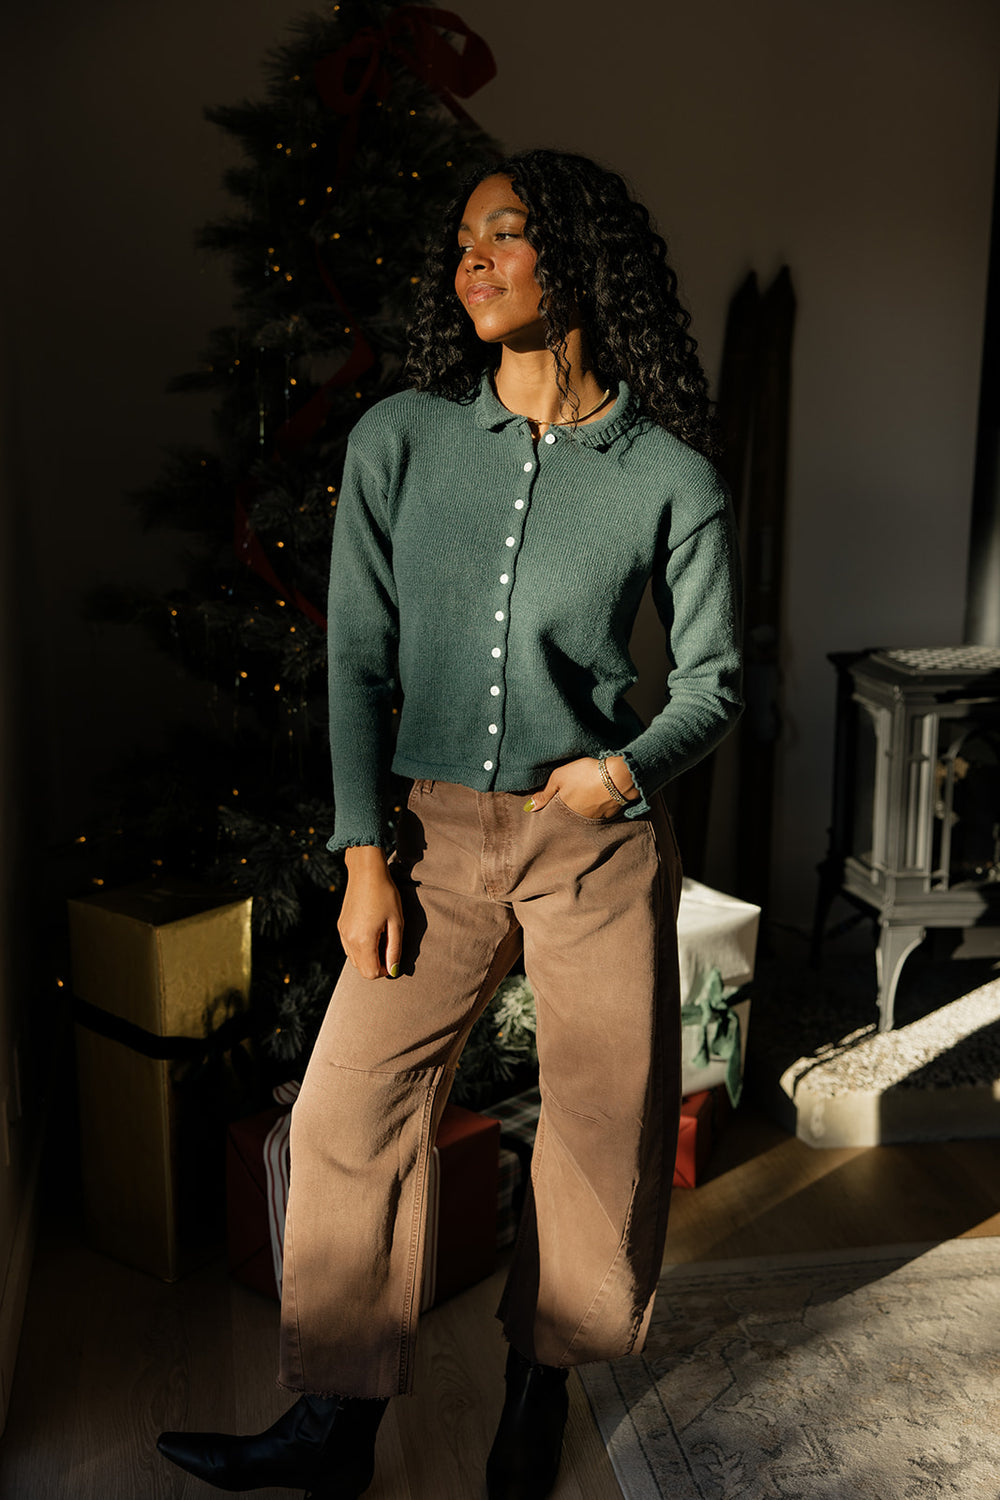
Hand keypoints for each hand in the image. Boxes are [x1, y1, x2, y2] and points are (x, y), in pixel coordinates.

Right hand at [338, 847, 403, 979]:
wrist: (366, 872)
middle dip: (377, 964)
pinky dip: (360, 948)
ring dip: (368, 956)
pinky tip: (371, 931)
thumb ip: (394, 949)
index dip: (385, 970)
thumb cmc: (385, 895)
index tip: (393, 955)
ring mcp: (342, 933)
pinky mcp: (341, 926)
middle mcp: (349, 939)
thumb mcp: (397, 922)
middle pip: (361, 969)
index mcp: (363, 940)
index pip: (371, 973)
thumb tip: (393, 970)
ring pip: (354, 960)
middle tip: (388, 944)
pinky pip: (349, 948)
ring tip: (380, 936)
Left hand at [524, 755, 637, 819]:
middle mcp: (580, 819)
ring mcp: (596, 818)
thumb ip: (544, 794)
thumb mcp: (559, 778)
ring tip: (586, 795)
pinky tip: (599, 797)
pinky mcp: (611, 814)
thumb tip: (528, 808)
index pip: (554, 815)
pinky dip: (598, 806)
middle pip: (570, 816)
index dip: (553, 809)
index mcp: (565, 811)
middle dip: (569, 810)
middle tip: (572, 798)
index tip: (553, 805)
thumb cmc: (585, 774)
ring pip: (585, 815)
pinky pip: (600, 813)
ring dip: (584, 809)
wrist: (619, 777)